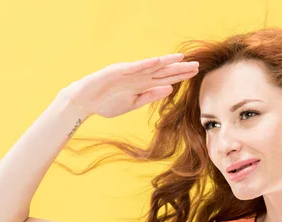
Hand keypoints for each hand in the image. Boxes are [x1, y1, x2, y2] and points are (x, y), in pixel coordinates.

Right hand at [61, 53, 198, 118]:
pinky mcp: (117, 71)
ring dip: (166, 62)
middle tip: (196, 64)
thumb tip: (169, 89)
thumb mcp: (134, 103)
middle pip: (162, 71)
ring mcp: (128, 73)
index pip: (165, 79)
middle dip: (179, 68)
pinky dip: (146, 64)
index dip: (180, 75)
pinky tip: (158, 61)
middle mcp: (138, 76)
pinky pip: (134, 67)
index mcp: (142, 85)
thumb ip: (151, 95)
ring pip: (151, 66)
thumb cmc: (108, 103)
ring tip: (181, 58)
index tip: (195, 73)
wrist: (85, 102)